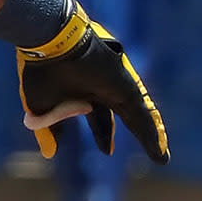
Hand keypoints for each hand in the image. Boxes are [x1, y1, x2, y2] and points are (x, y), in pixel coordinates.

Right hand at [15, 0, 168, 163]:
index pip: (99, 118)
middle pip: (125, 117)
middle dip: (137, 134)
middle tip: (151, 153)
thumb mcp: (39, 107)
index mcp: (84, 92)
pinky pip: (142, 116)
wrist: (49, 41)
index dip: (103, 134)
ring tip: (162, 159)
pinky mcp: (125, 87)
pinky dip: (151, 136)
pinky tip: (159, 154)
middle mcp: (103, 88)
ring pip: (138, 118)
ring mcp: (115, 86)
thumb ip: (48, 131)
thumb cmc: (40, 70)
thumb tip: (50, 154)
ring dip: (151, 138)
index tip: (107, 151)